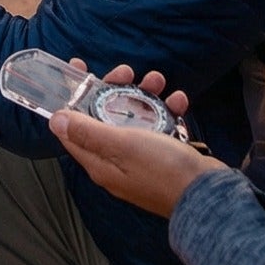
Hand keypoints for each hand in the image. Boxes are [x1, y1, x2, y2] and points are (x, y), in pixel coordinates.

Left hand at [47, 62, 226, 219]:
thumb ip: (88, 132)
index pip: (73, 128)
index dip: (71, 97)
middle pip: (105, 116)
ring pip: (135, 117)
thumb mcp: (120, 146)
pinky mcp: (164, 156)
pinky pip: (159, 126)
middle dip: (114, 88)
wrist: (210, 196)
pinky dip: (167, 109)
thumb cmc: (161, 170)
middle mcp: (116, 161)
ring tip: (158, 80)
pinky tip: (179, 100)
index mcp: (100, 162)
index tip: (77, 68)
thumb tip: (54, 121)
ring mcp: (141, 159)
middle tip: (126, 71)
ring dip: (145, 94)